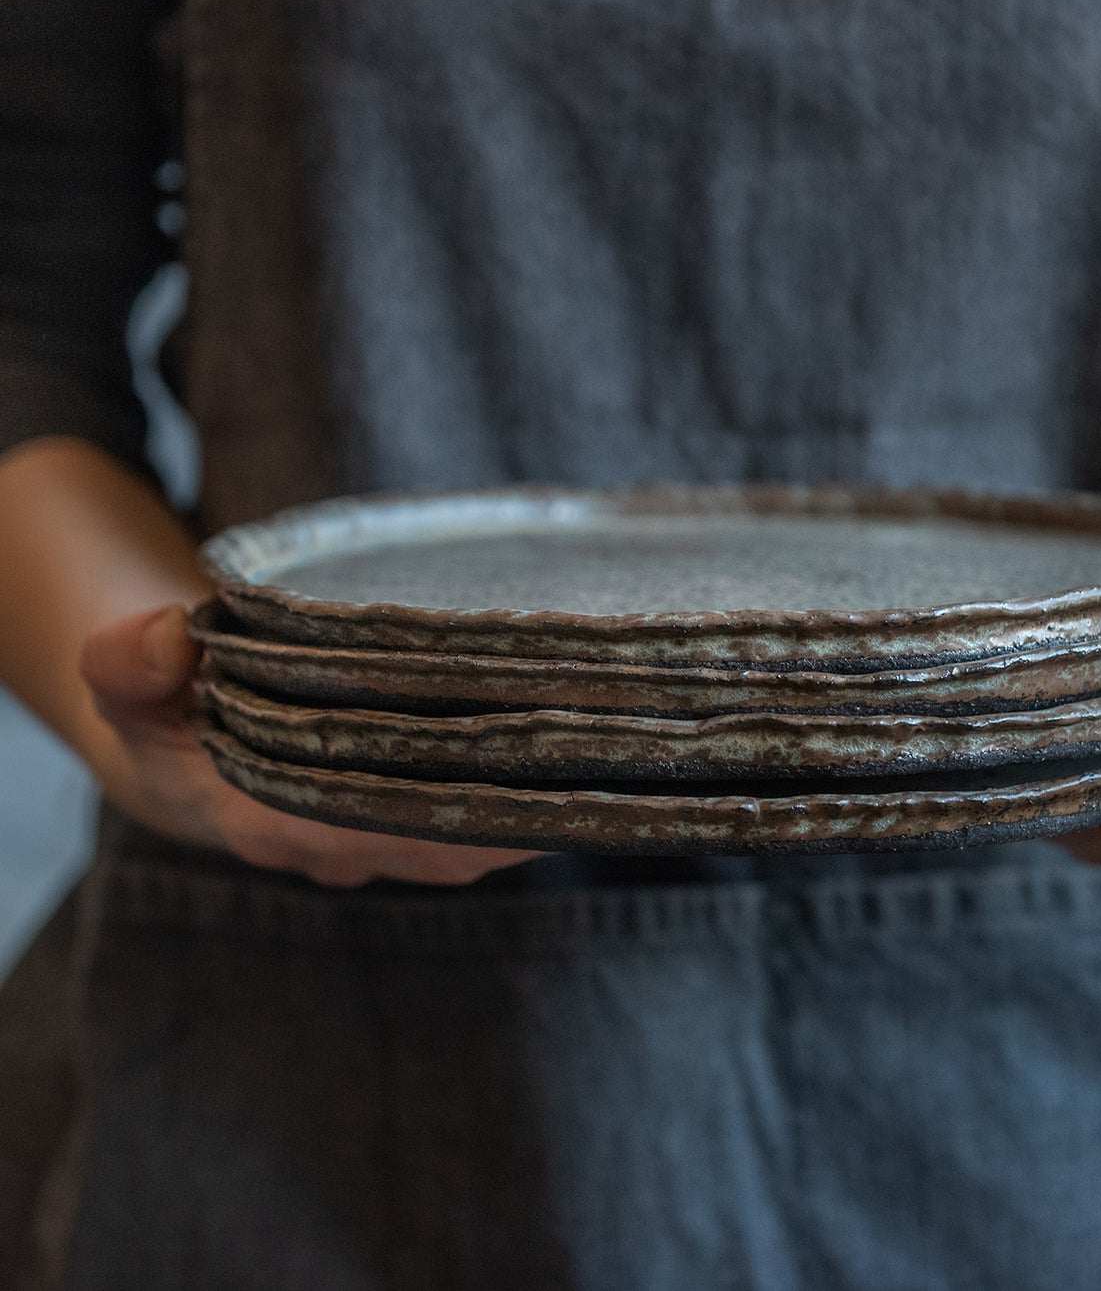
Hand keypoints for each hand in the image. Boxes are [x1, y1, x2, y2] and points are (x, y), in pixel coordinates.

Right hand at [81, 605, 540, 887]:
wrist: (171, 745)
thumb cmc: (155, 711)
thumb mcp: (121, 681)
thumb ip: (127, 660)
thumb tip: (167, 636)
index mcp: (265, 820)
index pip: (358, 829)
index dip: (427, 810)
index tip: (499, 782)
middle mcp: (331, 846)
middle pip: (435, 840)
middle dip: (504, 805)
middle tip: (582, 753)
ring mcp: (369, 842)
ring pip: (462, 838)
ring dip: (522, 805)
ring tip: (596, 753)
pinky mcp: (397, 822)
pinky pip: (466, 820)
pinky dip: (513, 794)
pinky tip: (573, 758)